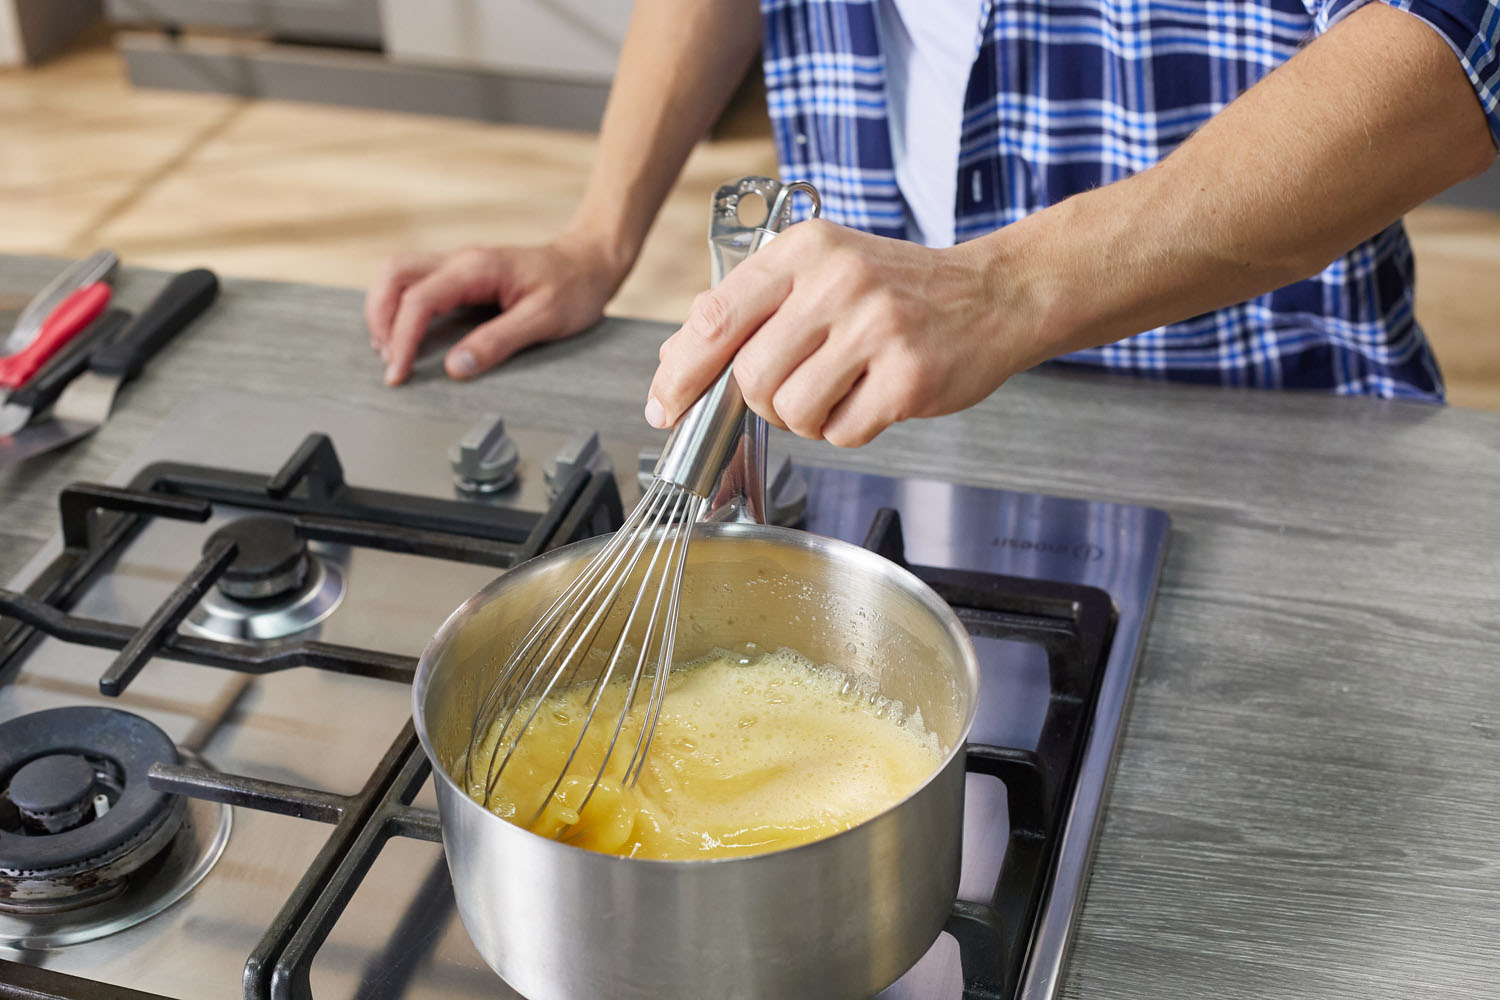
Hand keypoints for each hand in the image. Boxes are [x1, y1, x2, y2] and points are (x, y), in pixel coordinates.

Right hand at [365, 236, 627, 384]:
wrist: (589, 262)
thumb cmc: (574, 287)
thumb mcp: (544, 320)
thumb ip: (499, 342)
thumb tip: (456, 367)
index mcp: (477, 268)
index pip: (419, 300)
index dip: (402, 340)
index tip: (398, 374)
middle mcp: (459, 260)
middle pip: (393, 274)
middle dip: (380, 318)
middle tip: (389, 362)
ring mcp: (457, 264)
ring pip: (398, 274)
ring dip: (385, 310)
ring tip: (391, 351)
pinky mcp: (461, 274)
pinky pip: (415, 282)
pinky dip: (399, 306)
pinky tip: (406, 334)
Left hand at [644, 220, 1030, 446]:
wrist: (995, 293)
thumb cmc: (899, 290)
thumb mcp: (821, 272)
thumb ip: (749, 309)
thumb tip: (674, 361)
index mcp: (804, 250)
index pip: (716, 318)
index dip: (679, 371)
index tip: (664, 404)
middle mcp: (838, 281)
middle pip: (750, 377)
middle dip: (761, 402)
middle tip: (794, 390)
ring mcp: (877, 328)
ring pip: (792, 410)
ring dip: (806, 419)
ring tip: (839, 391)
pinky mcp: (909, 377)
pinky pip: (842, 433)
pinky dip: (848, 430)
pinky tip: (873, 398)